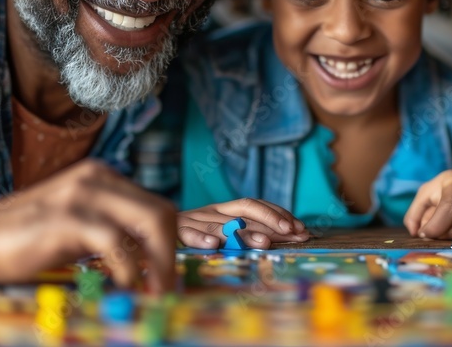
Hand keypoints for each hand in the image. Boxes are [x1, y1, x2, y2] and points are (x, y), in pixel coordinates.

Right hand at [0, 160, 179, 291]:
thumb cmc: (27, 237)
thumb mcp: (79, 225)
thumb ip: (113, 230)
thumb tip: (151, 259)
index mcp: (104, 178)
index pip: (158, 206)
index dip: (177, 240)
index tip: (179, 271)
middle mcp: (98, 179)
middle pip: (161, 212)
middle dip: (173, 253)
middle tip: (167, 287)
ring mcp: (83, 195)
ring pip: (149, 222)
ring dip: (159, 263)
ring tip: (154, 290)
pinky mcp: (67, 217)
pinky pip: (115, 241)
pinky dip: (129, 267)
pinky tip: (125, 283)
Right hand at [177, 198, 308, 248]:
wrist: (150, 232)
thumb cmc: (193, 236)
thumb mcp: (222, 232)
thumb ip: (249, 234)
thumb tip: (289, 237)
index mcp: (224, 209)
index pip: (256, 205)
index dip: (278, 214)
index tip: (300, 228)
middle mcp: (212, 211)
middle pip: (245, 210)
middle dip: (272, 220)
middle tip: (292, 233)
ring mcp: (194, 220)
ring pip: (222, 224)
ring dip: (245, 232)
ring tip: (264, 242)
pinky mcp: (176, 233)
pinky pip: (189, 234)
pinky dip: (201, 238)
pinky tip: (214, 246)